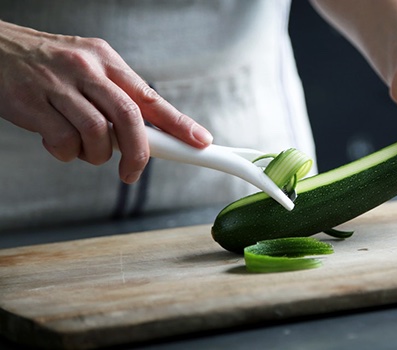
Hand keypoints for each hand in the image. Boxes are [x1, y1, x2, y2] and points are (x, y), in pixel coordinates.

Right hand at [0, 20, 212, 183]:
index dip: (179, 123)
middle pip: (129, 117)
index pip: (151, 97)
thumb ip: (116, 96)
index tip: (200, 142)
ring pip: (97, 133)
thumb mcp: (88, 68)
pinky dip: (66, 153)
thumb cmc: (47, 65)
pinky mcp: (31, 104)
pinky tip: (58, 143)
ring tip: (84, 150)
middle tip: (134, 173)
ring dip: (96, 155)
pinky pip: (62, 142)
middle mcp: (86, 70)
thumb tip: (149, 133)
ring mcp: (58, 86)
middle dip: (139, 152)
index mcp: (106, 61)